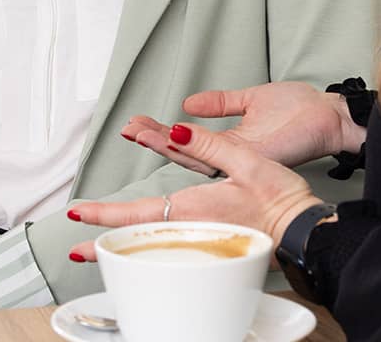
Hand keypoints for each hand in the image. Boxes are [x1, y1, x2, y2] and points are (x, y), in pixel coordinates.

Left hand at [68, 122, 323, 261]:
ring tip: (102, 247)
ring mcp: (202, 242)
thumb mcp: (246, 159)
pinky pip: (172, 250)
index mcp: (193, 208)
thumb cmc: (279, 198)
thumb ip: (208, 143)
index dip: (104, 214)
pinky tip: (147, 249)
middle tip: (76, 250)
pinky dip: (152, 250)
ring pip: (154, 246)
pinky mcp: (214, 246)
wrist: (304, 231)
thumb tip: (175, 130)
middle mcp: (192, 229)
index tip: (78, 215)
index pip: (137, 213)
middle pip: (139, 239)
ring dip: (126, 245)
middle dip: (106, 243)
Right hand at [122, 81, 363, 173]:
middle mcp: (231, 157)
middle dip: (154, 139)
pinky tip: (172, 136)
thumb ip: (221, 102)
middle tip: (127, 127)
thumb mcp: (252, 98)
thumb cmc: (302, 110)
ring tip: (139, 131)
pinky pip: (215, 154)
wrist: (331, 116)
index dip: (162, 133)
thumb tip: (188, 102)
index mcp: (231, 144)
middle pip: (184, 151)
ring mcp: (240, 160)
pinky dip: (191, 146)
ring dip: (164, 143)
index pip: (188, 141)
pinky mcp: (252, 157)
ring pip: (193, 156)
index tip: (137, 122)